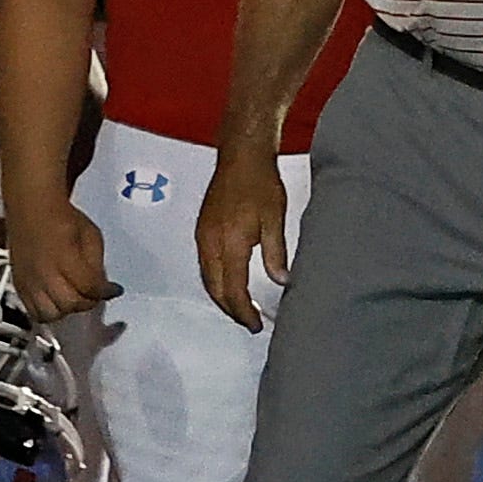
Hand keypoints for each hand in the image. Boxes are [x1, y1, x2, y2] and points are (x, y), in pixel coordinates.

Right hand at [7, 193, 117, 322]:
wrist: (33, 208)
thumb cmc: (60, 217)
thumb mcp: (92, 236)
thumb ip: (96, 264)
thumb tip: (101, 285)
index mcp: (65, 258)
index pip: (90, 288)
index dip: (105, 292)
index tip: (112, 290)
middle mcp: (45, 273)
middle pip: (70, 304)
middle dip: (87, 302)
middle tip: (93, 294)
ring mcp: (30, 281)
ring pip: (51, 314)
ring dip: (66, 310)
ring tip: (74, 299)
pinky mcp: (19, 285)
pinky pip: (33, 312)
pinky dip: (47, 313)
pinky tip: (56, 302)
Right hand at [194, 142, 289, 332]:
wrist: (241, 156)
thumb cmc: (260, 183)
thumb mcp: (275, 219)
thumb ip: (276, 253)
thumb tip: (281, 281)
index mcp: (229, 244)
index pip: (233, 290)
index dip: (244, 312)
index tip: (255, 324)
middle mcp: (210, 243)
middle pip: (215, 290)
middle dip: (231, 310)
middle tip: (249, 322)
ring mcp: (202, 236)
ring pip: (207, 279)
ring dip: (222, 297)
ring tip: (240, 308)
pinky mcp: (201, 229)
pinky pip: (204, 265)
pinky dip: (215, 281)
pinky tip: (228, 283)